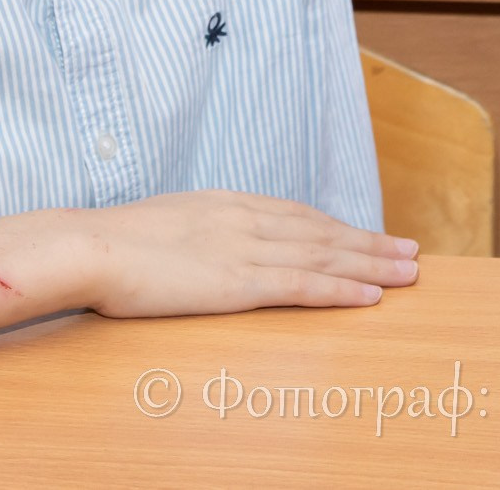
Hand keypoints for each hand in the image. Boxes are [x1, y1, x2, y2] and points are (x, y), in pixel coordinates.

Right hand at [0, 193, 417, 342]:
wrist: (89, 246)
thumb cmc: (111, 242)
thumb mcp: (160, 226)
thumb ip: (190, 234)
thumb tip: (197, 248)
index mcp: (223, 204)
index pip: (293, 214)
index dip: (335, 226)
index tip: (365, 233)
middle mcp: (244, 219)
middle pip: (321, 231)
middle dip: (369, 242)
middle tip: (410, 252)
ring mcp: (244, 249)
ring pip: (323, 256)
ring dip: (371, 263)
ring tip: (408, 272)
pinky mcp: (239, 281)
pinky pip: (303, 285)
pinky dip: (341, 289)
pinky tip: (370, 295)